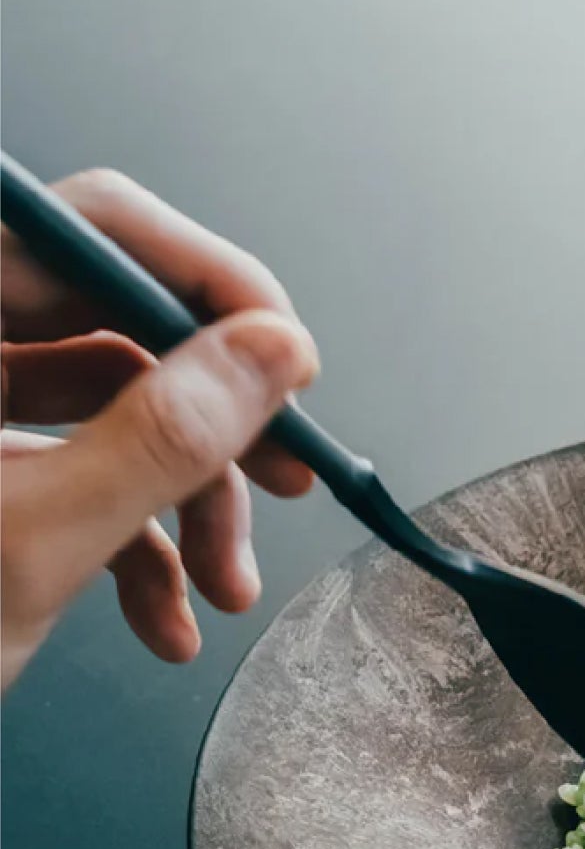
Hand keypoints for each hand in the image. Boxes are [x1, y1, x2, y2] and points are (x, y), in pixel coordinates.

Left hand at [1, 169, 317, 688]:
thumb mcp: (32, 542)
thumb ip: (159, 436)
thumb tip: (270, 351)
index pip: (89, 229)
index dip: (208, 285)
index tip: (288, 365)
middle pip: (115, 327)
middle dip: (214, 423)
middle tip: (288, 476)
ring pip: (114, 416)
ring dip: (189, 508)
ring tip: (225, 588)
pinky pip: (82, 480)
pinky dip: (140, 551)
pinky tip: (166, 620)